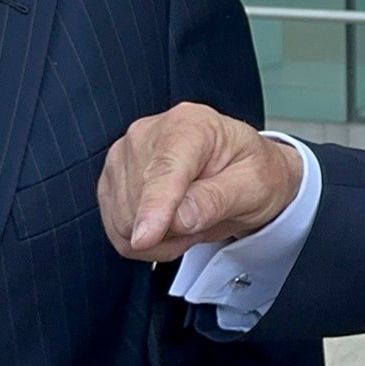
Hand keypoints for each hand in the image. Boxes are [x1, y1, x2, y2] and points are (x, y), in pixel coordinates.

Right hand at [97, 102, 304, 262]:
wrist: (242, 172)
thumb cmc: (252, 172)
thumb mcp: (253, 185)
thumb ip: (216, 199)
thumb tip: (179, 218)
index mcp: (192, 124)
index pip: (164, 169)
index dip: (154, 206)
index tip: (145, 238)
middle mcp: (150, 133)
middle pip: (139, 201)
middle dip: (173, 228)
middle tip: (206, 216)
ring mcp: (125, 156)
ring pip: (123, 221)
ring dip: (161, 237)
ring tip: (192, 216)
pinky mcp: (111, 181)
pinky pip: (116, 231)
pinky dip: (144, 241)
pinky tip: (171, 224)